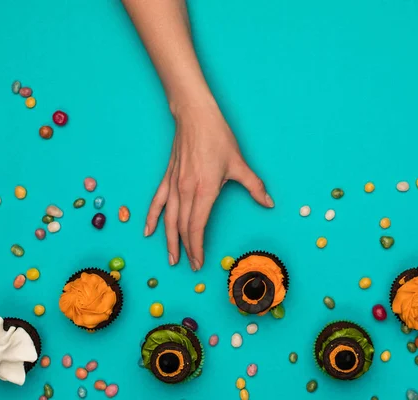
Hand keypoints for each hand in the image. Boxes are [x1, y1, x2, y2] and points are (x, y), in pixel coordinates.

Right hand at [144, 103, 273, 270]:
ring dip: (168, 240)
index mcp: (203, 191)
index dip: (197, 247)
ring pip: (168, 219)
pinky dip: (152, 218)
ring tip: (170, 256)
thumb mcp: (239, 164)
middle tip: (189, 265)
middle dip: (185, 249)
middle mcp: (185, 191)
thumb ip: (254, 187)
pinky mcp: (167, 178)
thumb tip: (269, 203)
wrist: (195, 117)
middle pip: (182, 227)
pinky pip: (157, 202)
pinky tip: (148, 231)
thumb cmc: (217, 138)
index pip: (197, 227)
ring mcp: (173, 185)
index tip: (199, 261)